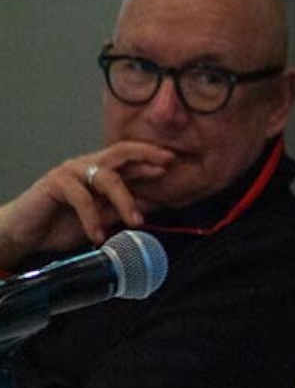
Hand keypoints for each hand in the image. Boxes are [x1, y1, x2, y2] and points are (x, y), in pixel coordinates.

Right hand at [0, 141, 173, 268]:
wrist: (27, 234)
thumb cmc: (65, 224)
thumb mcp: (104, 217)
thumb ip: (125, 208)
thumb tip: (158, 203)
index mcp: (101, 171)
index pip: (130, 157)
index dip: (151, 157)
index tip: (174, 161)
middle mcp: (88, 165)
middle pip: (120, 152)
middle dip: (145, 156)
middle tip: (164, 167)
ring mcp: (71, 171)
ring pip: (107, 177)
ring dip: (125, 200)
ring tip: (136, 222)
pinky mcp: (55, 182)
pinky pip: (81, 197)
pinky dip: (93, 218)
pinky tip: (98, 234)